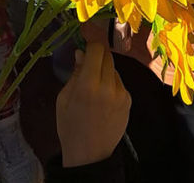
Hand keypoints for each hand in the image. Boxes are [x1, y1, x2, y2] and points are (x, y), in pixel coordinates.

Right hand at [56, 26, 131, 167]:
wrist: (90, 154)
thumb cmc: (70, 126)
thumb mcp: (64, 99)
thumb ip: (75, 73)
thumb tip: (82, 53)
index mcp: (88, 85)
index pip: (96, 50)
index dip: (91, 42)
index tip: (86, 41)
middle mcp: (108, 86)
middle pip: (107, 56)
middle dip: (97, 56)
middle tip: (87, 62)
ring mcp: (122, 93)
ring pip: (114, 69)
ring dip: (104, 70)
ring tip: (93, 86)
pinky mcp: (129, 100)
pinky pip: (119, 83)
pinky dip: (111, 83)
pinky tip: (102, 97)